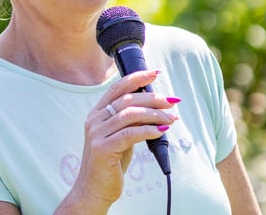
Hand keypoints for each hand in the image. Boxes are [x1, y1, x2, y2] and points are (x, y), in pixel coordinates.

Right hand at [54, 69, 179, 213]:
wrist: (93, 191)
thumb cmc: (110, 163)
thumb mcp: (119, 136)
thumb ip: (130, 120)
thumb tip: (154, 105)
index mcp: (96, 114)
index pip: (117, 88)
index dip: (136, 78)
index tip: (155, 73)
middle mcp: (94, 120)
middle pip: (127, 100)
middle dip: (152, 97)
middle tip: (171, 101)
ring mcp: (96, 134)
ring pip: (130, 114)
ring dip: (155, 114)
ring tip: (171, 118)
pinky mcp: (103, 149)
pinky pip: (131, 134)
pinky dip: (149, 130)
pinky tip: (161, 130)